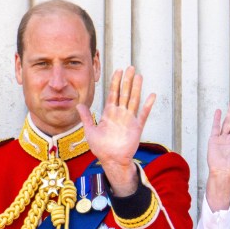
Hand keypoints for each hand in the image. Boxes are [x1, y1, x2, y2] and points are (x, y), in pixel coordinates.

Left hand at [77, 66, 155, 196]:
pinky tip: (151, 95)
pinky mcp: (136, 127)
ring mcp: (129, 119)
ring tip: (139, 76)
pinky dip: (147, 105)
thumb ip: (86, 117)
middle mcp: (120, 114)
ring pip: (133, 100)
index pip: (113, 94)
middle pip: (124, 93)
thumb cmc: (101, 148)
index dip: (115, 82)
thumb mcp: (90, 131)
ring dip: (136, 88)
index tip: (117, 70)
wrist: (112, 161)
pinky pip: (143, 114)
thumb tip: (78, 105)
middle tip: (130, 67)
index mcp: (109, 113)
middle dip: (127, 80)